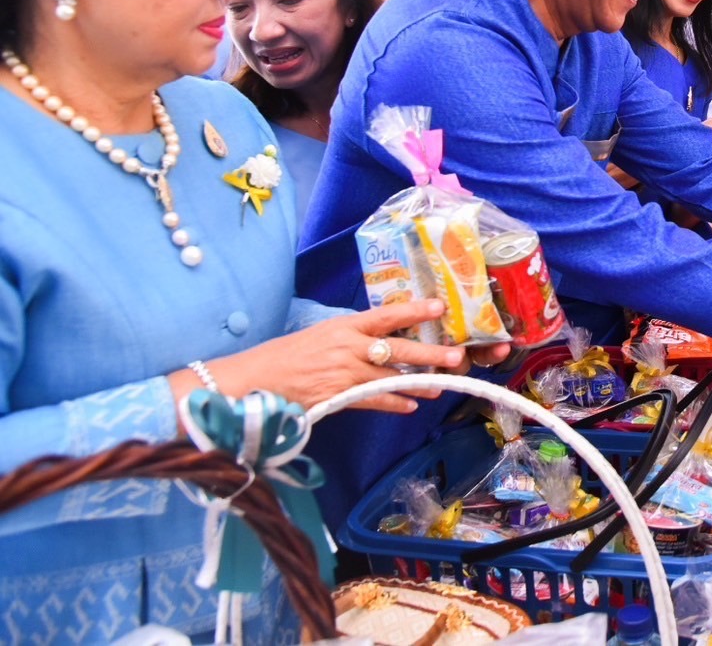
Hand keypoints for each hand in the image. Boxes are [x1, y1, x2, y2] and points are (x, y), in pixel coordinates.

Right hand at [212, 300, 473, 413]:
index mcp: (344, 326)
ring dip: (417, 384)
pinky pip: (373, 400)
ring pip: (390, 377)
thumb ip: (352, 337)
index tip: (439, 306)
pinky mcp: (338, 396)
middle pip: (397, 348)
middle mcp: (348, 347)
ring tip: (438, 387)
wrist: (254, 380)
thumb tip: (382, 338)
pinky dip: (392, 403)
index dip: (414, 310)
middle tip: (455, 355)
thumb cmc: (287, 356)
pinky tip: (409, 406)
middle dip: (429, 353)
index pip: (385, 315)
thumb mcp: (321, 335)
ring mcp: (344, 373)